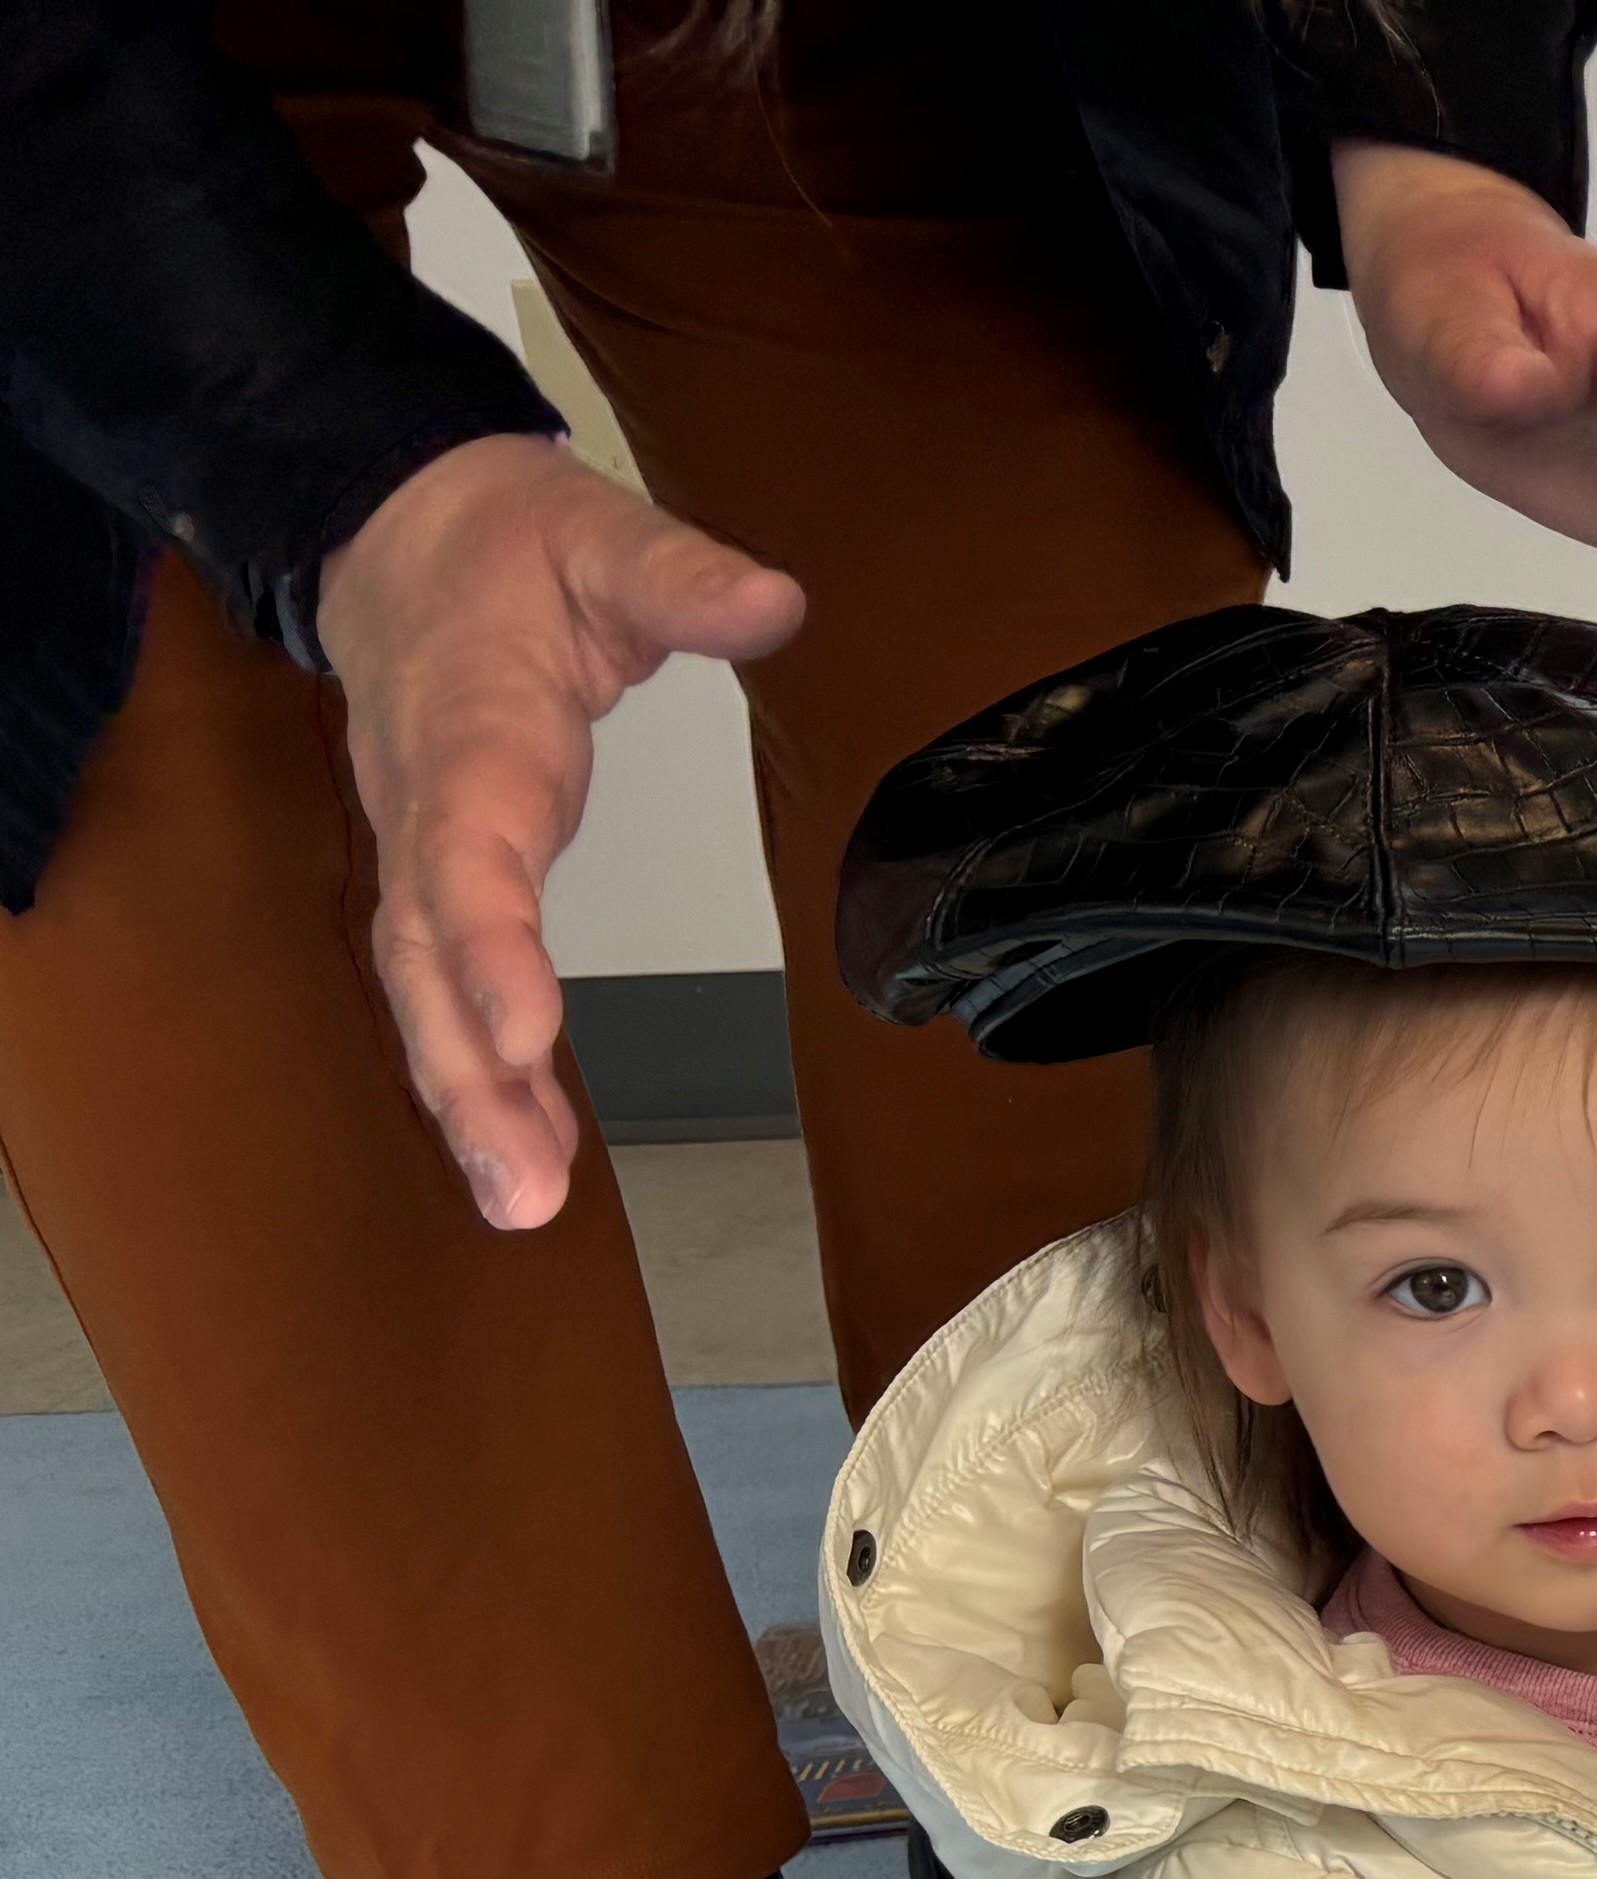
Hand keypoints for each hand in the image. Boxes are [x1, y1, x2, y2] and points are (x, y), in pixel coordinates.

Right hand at [310, 435, 807, 1230]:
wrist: (395, 529)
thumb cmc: (507, 545)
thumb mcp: (600, 534)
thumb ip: (679, 577)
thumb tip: (774, 600)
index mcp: (474, 729)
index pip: (469, 847)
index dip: (491, 939)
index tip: (528, 1028)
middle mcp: (430, 806)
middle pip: (427, 953)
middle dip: (469, 1070)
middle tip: (521, 1184)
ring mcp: (423, 848)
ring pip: (421, 987)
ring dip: (469, 1098)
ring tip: (520, 1203)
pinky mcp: (436, 877)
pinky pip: (440, 988)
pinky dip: (477, 1075)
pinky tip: (522, 1158)